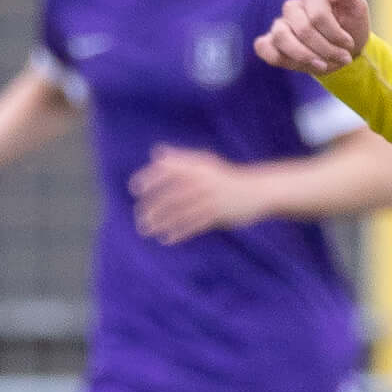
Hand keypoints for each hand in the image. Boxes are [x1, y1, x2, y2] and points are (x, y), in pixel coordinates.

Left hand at [131, 145, 264, 243]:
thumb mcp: (205, 162)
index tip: (135, 189)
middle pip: (172, 193)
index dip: (150, 178)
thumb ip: (180, 158)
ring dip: (162, 221)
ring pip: (181, 211)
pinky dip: (180, 232)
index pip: (169, 170)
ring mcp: (211, 198)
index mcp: (198, 166)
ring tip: (147, 230)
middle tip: (139, 216)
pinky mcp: (219, 214)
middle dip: (153, 206)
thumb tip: (156, 152)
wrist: (256, 190)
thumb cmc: (226, 176)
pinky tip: (167, 238)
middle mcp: (203, 180)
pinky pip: (195, 225)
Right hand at [256, 0, 372, 74]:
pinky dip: (279, 58)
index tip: (349, 44)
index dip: (335, 35)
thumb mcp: (357, 8)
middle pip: (303, 30)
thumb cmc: (351, 26)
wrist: (344, 49)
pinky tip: (301, 65)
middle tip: (343, 58)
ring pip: (281, 38)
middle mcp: (292, 8)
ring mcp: (280, 25)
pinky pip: (263, 48)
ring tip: (324, 65)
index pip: (318, 16)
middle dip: (326, 49)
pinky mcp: (271, 42)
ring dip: (305, 57)